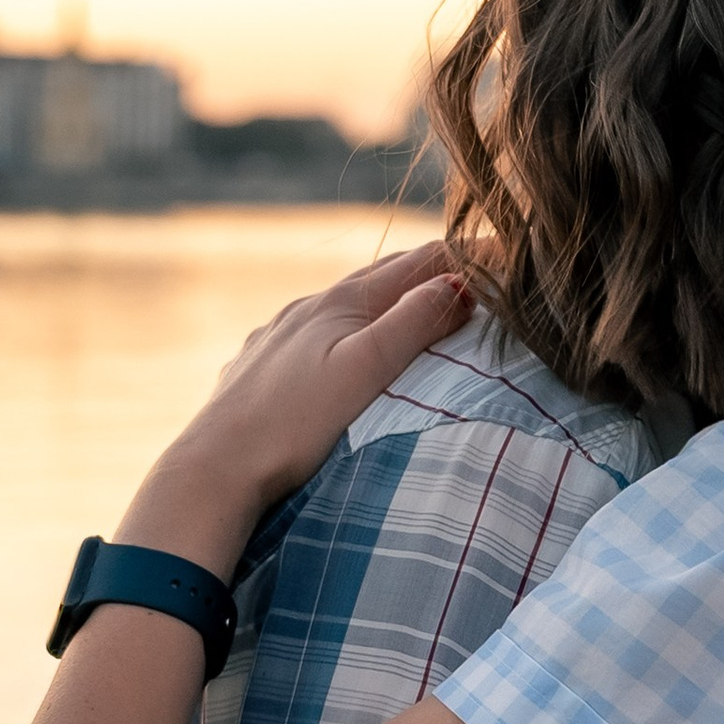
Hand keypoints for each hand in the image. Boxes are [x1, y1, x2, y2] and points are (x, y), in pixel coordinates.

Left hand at [115, 244, 469, 572]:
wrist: (214, 469)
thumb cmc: (294, 424)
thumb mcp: (366, 369)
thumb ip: (413, 323)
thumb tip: (457, 283)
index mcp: (341, 303)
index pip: (418, 262)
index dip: (465, 255)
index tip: (509, 254)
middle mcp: (307, 308)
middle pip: (381, 277)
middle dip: (429, 271)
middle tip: (474, 274)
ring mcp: (278, 337)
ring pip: (343, 306)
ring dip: (386, 302)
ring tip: (415, 310)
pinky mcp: (258, 368)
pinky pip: (313, 335)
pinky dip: (345, 331)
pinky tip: (340, 349)